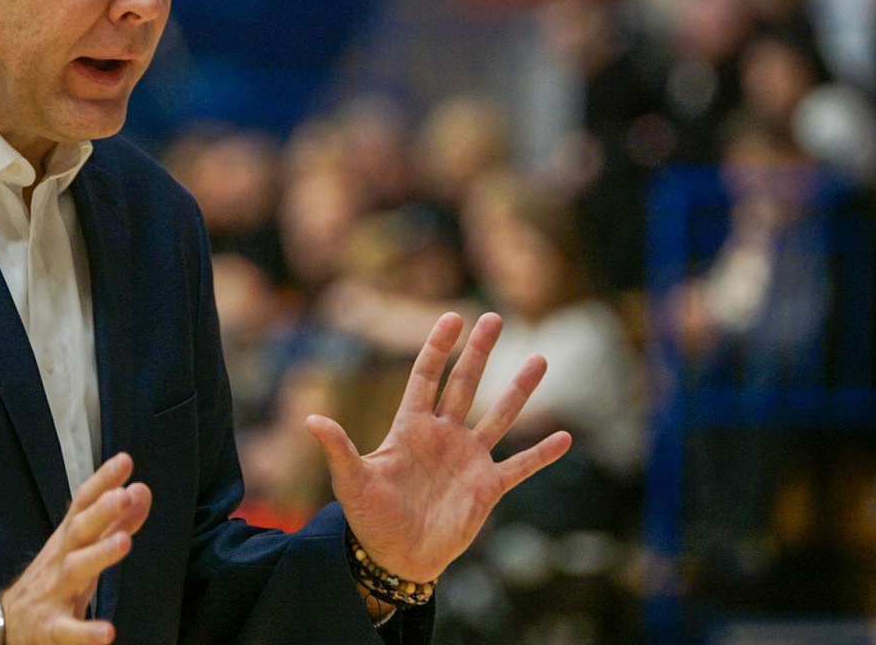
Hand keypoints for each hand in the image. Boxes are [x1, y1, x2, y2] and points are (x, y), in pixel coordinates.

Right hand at [0, 452, 150, 644]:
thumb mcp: (83, 547)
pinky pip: (69, 630)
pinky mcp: (52, 627)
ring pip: (76, 570)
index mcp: (69, 538)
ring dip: (99, 555)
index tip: (124, 461)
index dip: (103, 481)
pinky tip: (107, 632)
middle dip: (100, 512)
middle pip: (79, 530)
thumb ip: (116, 521)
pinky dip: (86, 631)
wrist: (6, 623)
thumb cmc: (54, 577)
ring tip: (125, 542)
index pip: (84, 503)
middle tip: (123, 496)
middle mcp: (61, 558)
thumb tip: (142, 490)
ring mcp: (54, 591)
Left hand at [305, 312, 569, 583]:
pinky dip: (541, 453)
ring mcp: (468, 460)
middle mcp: (443, 435)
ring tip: (539, 358)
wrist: (395, 557)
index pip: (427, 377)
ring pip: (499, 416)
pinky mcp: (486, 488)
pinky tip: (565, 437)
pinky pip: (519, 466)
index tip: (453, 318)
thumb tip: (310, 420)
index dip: (438, 348)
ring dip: (519, 390)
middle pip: (465, 384)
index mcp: (411, 427)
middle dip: (480, 352)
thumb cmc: (369, 517)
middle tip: (495, 317)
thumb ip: (338, 449)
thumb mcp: (351, 481)